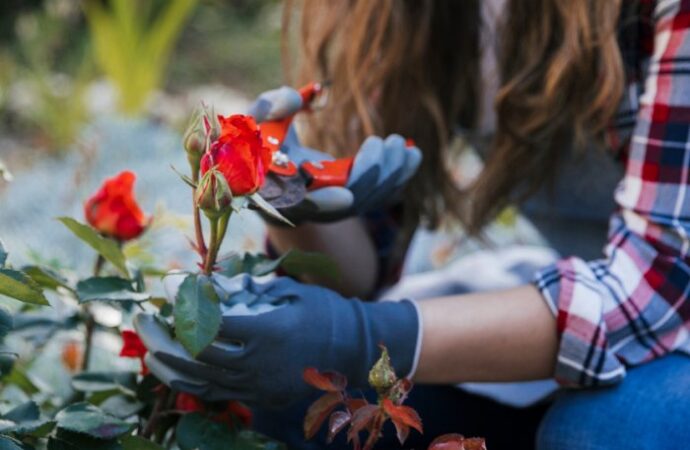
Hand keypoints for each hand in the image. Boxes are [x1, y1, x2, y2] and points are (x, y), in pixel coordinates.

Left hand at [134, 275, 419, 407]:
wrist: (353, 350)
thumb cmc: (321, 311)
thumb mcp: (285, 291)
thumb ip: (241, 291)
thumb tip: (197, 284)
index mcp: (269, 331)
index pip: (212, 321)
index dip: (184, 303)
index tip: (167, 285)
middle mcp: (259, 364)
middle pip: (196, 354)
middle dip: (162, 334)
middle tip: (143, 316)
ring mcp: (258, 386)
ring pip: (199, 380)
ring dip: (167, 361)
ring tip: (148, 341)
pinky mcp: (258, 398)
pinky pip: (214, 393)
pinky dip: (187, 379)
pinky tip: (171, 365)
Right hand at [248, 86, 421, 222]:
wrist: (272, 167)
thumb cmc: (262, 140)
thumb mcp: (257, 120)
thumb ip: (270, 108)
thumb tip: (293, 97)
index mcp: (280, 190)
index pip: (302, 203)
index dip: (323, 203)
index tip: (346, 197)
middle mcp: (309, 206)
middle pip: (347, 200)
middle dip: (373, 173)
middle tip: (391, 142)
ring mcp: (332, 208)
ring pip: (368, 199)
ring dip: (391, 175)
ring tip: (406, 147)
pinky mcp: (350, 202)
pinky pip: (378, 195)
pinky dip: (397, 177)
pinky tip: (411, 155)